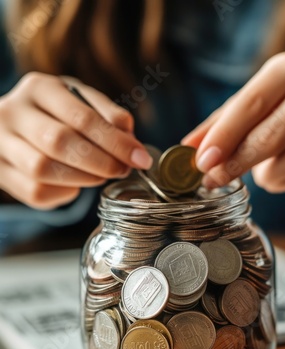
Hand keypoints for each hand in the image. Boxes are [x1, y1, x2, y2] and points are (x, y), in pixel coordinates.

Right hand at [0, 73, 151, 208]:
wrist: (10, 126)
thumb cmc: (53, 113)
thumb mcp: (80, 101)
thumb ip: (106, 114)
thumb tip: (130, 137)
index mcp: (38, 88)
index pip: (81, 117)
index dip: (115, 142)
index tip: (140, 158)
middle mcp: (12, 112)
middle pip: (59, 142)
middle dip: (100, 162)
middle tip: (123, 170)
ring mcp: (1, 144)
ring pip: (43, 170)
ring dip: (82, 178)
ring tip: (102, 176)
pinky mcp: (0, 173)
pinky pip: (35, 192)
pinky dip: (62, 193)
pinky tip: (74, 184)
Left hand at [182, 52, 284, 191]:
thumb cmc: (284, 105)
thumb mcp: (254, 104)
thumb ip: (221, 124)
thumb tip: (187, 147)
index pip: (249, 105)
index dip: (223, 138)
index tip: (201, 163)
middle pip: (271, 136)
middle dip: (236, 164)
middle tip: (213, 180)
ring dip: (268, 176)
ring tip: (259, 172)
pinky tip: (283, 172)